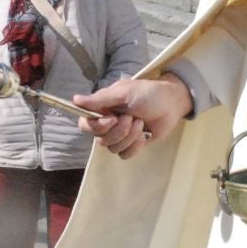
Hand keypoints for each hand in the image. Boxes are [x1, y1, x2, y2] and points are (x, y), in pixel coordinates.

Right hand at [75, 75, 191, 157]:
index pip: (85, 124)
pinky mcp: (132, 145)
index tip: (111, 118)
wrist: (172, 103)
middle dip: (118, 131)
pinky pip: (125, 155)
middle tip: (132, 117)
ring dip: (129, 136)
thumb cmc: (148, 93)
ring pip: (112, 148)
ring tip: (141, 123)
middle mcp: (108, 123)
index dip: (96, 126)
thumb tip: (75, 100)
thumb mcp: (123, 92)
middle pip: (100, 139)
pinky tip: (144, 135)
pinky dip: (135, 146)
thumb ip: (99, 99)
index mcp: (103, 109)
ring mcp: (120, 136)